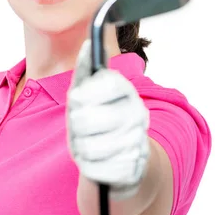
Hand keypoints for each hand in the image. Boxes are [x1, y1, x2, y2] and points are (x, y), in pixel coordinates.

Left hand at [66, 39, 150, 200]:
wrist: (123, 159)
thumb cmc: (100, 121)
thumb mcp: (90, 94)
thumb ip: (87, 70)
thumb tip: (88, 45)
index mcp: (128, 93)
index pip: (105, 84)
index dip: (83, 94)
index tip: (76, 100)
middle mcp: (138, 116)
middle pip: (86, 118)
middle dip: (75, 125)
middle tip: (81, 126)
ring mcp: (137, 143)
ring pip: (87, 147)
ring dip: (81, 148)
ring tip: (89, 144)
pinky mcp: (131, 170)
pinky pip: (94, 169)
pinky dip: (89, 167)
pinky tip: (97, 161)